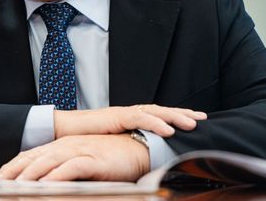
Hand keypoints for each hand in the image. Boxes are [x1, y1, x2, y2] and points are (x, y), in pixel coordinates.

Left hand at [0, 134, 149, 181]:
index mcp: (59, 146)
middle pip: (32, 160)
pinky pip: (71, 167)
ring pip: (47, 163)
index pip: (27, 157)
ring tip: (15, 191)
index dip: (9, 170)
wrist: (135, 148)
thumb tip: (44, 184)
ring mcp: (77, 150)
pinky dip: (57, 176)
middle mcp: (64, 146)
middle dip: (13, 176)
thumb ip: (61, 171)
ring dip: (29, 178)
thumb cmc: (108, 158)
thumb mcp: (79, 163)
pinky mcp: (92, 158)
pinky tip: (46, 186)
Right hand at [54, 104, 206, 137]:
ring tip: (192, 123)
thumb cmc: (85, 139)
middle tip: (203, 118)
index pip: (157, 115)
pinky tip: (168, 129)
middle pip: (161, 110)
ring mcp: (123, 113)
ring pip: (154, 111)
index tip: (194, 121)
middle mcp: (129, 113)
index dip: (176, 117)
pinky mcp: (115, 116)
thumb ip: (127, 145)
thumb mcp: (111, 144)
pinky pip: (138, 118)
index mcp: (129, 118)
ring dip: (174, 116)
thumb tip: (142, 155)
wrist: (62, 131)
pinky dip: (155, 123)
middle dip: (182, 113)